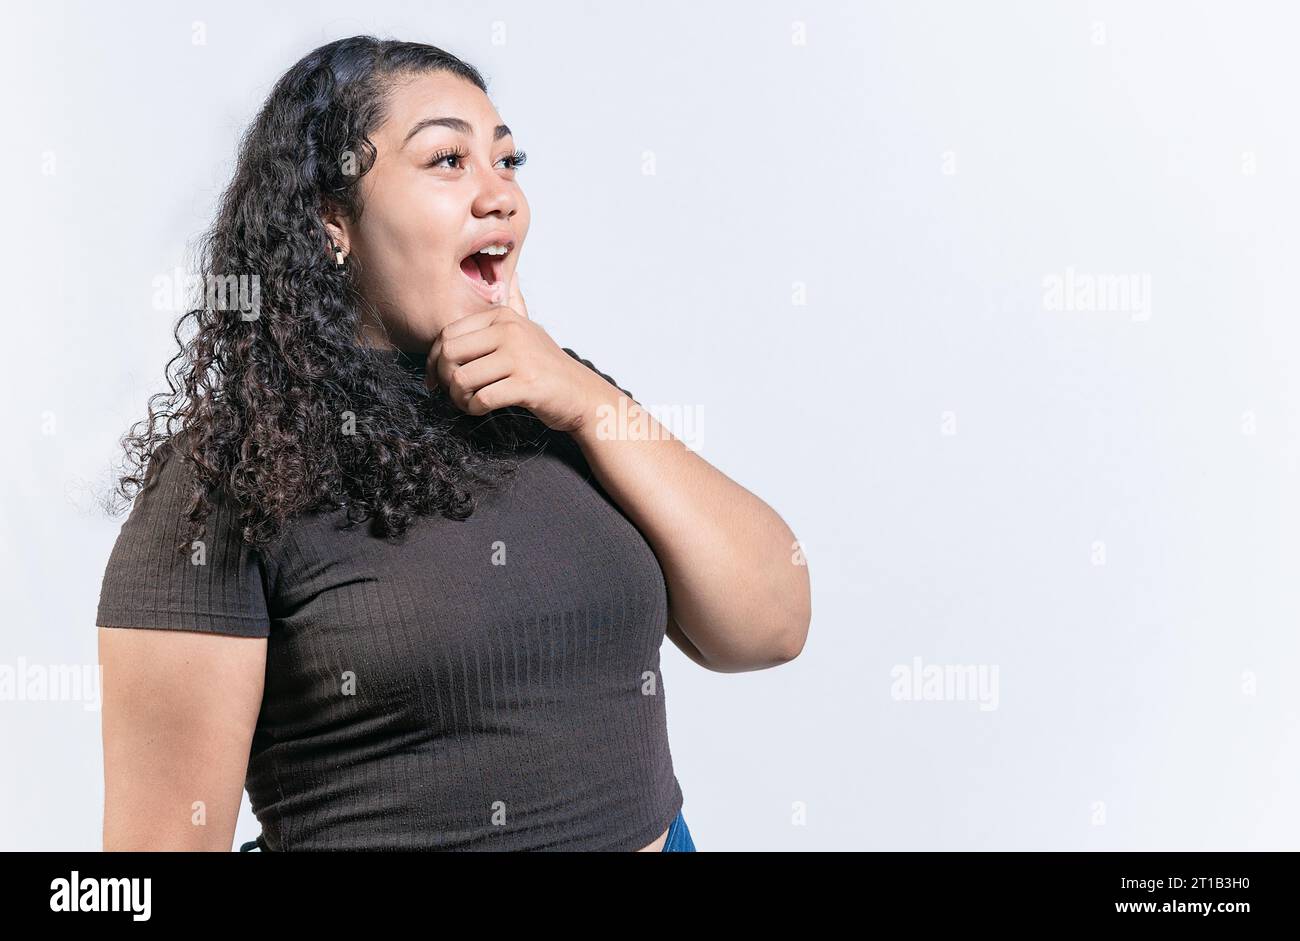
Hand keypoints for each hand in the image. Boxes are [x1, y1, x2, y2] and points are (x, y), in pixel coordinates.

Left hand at [425, 271, 611, 431]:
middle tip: (452, 392)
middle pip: (449, 354)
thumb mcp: (529, 328)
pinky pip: (481, 399)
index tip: (436, 378)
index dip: (434, 359)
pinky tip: (481, 409)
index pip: (448, 333)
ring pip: (461, 378)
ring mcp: (519, 357)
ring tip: (468, 402)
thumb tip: (510, 273)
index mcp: (503, 316)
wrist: (581, 394)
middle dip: (443, 379)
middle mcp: (510, 331)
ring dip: (458, 398)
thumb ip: (514, 303)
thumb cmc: (547, 366)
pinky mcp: (526, 384)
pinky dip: (473, 409)